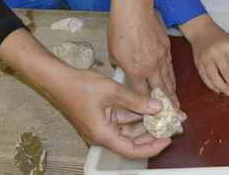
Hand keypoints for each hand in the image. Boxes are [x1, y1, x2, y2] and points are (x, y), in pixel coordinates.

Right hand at [0, 29, 169, 158]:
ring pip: (128, 129)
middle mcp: (103, 134)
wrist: (58, 79)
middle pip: (132, 141)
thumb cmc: (80, 86)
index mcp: (103, 134)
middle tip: (170, 123)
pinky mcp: (101, 117)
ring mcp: (101, 126)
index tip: (167, 139)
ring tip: (163, 112)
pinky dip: (135, 114)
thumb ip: (136, 101)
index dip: (152, 147)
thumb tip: (158, 108)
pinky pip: (121, 119)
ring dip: (145, 122)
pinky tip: (148, 105)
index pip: (132, 150)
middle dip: (152, 133)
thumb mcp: (112, 91)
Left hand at [109, 0, 176, 106]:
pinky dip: (172, 77)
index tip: (152, 117)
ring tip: (176, 104)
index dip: (147, 107)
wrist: (134, 8)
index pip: (143, 95)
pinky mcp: (167, 48)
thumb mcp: (114, 53)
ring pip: (169, 79)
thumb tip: (126, 73)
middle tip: (174, 116)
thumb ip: (122, 68)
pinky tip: (172, 83)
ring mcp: (162, 57)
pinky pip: (170, 67)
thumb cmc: (119, 29)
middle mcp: (151, 67)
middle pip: (161, 90)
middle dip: (168, 105)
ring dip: (172, 93)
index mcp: (136, 70)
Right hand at [179, 14, 228, 97]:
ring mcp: (206, 58)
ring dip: (223, 88)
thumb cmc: (218, 37)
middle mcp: (216, 52)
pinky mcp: (198, 63)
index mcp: (228, 46)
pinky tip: (218, 90)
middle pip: (226, 72)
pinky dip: (212, 86)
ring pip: (214, 77)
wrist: (199, 30)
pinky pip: (205, 78)